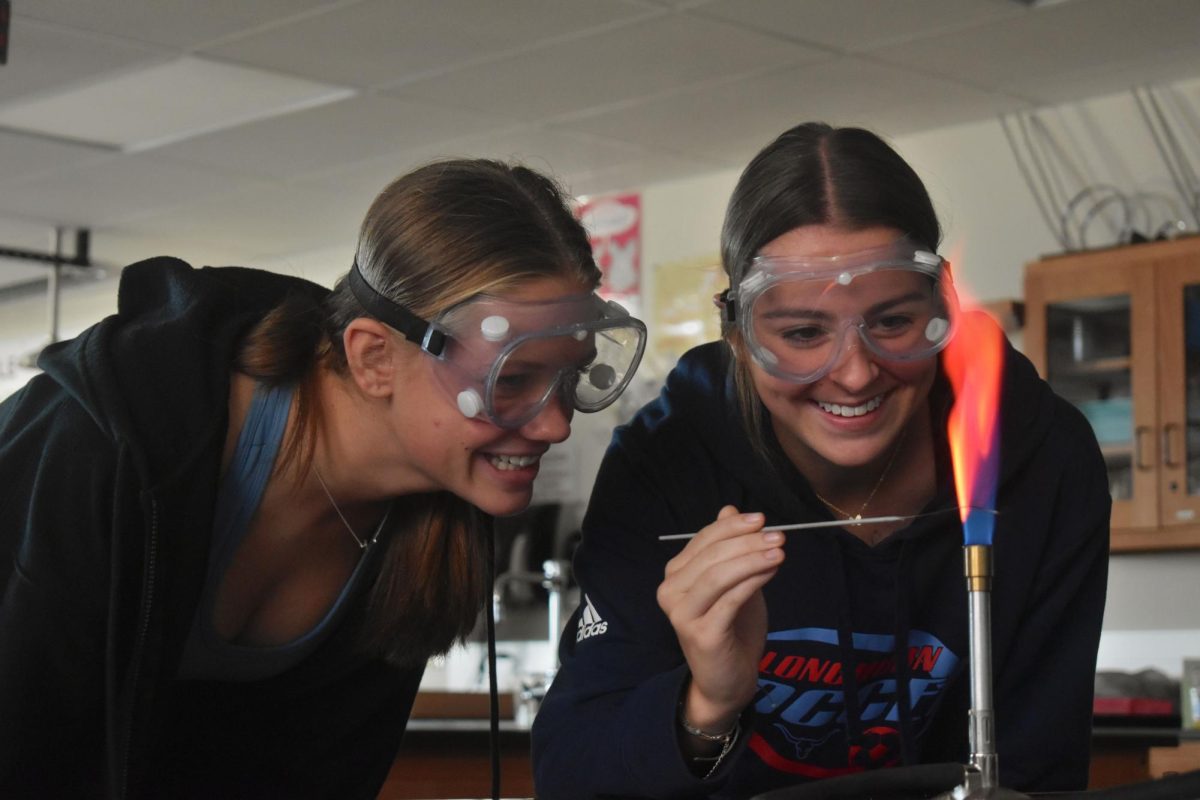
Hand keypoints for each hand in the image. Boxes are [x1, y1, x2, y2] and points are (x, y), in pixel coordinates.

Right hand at [657, 505, 783, 734]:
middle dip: (747, 541)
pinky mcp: (700, 633)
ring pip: (718, 575)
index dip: (732, 526)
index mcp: (676, 574)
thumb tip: (729, 508)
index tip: (762, 519)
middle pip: (711, 556)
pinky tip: (771, 571)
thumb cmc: (731, 629)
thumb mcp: (733, 582)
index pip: (703, 540)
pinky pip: (729, 599)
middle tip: (778, 536)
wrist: (726, 680)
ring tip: (779, 551)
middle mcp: (671, 591)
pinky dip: (752, 581)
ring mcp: (682, 614)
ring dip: (752, 559)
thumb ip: (729, 549)